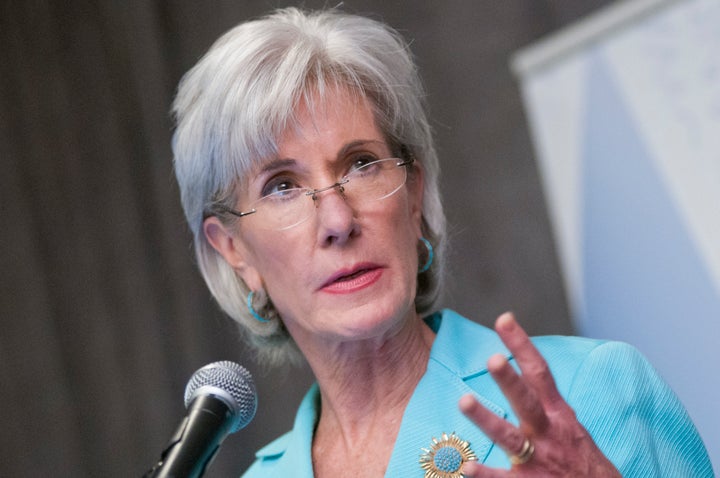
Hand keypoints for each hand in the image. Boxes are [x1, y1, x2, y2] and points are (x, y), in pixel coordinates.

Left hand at [458, 312, 620, 476]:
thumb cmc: (582, 463)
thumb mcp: (570, 426)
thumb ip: (546, 402)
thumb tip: (523, 370)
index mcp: (558, 413)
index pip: (539, 372)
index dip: (521, 345)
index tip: (503, 319)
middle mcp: (548, 432)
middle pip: (527, 401)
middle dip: (509, 380)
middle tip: (491, 358)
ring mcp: (538, 459)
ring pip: (509, 437)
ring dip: (486, 419)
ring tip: (464, 402)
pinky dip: (485, 475)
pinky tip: (466, 468)